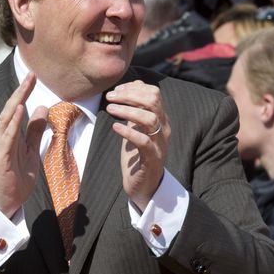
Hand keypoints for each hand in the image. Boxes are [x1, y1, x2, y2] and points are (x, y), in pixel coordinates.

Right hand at [0, 72, 48, 216]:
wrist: (7, 201)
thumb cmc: (17, 177)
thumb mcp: (32, 150)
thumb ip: (35, 131)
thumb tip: (42, 108)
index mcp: (9, 133)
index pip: (16, 107)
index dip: (24, 92)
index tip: (33, 76)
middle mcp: (1, 136)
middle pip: (10, 108)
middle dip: (21, 91)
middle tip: (31, 75)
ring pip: (6, 119)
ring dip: (15, 102)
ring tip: (25, 87)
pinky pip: (7, 137)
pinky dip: (13, 123)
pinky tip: (18, 111)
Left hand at [105, 80, 169, 210]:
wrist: (143, 186)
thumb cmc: (137, 155)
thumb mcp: (135, 129)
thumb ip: (134, 112)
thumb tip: (126, 90)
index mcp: (161, 119)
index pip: (154, 93)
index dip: (135, 88)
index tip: (117, 90)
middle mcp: (164, 129)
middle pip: (153, 101)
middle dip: (130, 95)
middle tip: (110, 97)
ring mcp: (159, 144)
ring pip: (150, 119)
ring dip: (128, 111)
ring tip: (110, 109)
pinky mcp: (152, 159)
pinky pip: (144, 142)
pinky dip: (129, 132)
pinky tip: (115, 127)